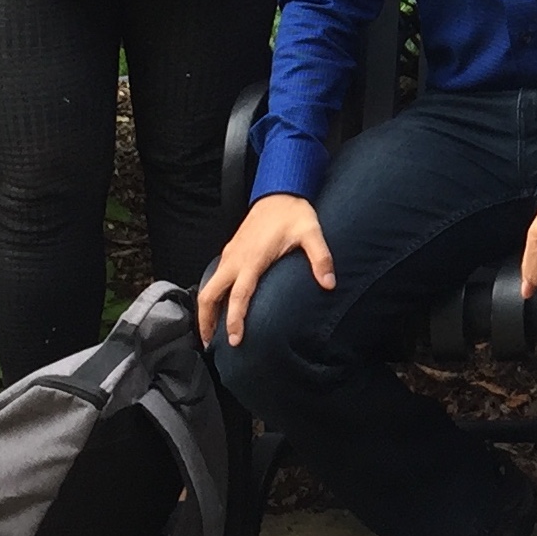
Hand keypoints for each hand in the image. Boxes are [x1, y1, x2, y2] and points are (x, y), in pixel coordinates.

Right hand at [199, 193, 333, 345]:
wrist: (279, 191)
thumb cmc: (294, 213)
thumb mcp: (311, 233)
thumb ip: (321, 259)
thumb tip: (330, 284)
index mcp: (253, 258)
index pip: (238, 295)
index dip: (234, 319)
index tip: (234, 340)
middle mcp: (235, 259)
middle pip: (209, 294)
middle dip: (206, 320)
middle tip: (209, 344)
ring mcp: (230, 254)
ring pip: (208, 287)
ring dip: (206, 310)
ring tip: (209, 332)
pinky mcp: (230, 251)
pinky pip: (214, 278)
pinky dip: (211, 295)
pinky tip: (219, 306)